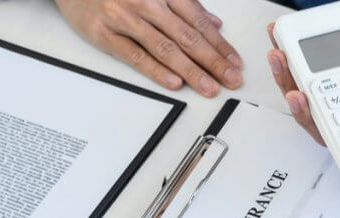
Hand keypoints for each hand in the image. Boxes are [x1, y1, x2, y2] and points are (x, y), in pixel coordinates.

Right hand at [56, 0, 242, 96]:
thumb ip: (184, 5)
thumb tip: (213, 22)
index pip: (199, 22)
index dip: (220, 44)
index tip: (234, 62)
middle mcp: (147, 2)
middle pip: (188, 37)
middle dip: (214, 61)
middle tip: (231, 80)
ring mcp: (125, 19)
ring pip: (166, 48)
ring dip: (192, 71)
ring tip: (209, 87)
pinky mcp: (105, 35)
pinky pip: (135, 55)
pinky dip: (156, 70)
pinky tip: (174, 82)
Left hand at [266, 15, 339, 145]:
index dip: (324, 127)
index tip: (317, 113)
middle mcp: (339, 107)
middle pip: (312, 115)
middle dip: (299, 105)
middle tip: (296, 90)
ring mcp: (322, 89)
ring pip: (298, 92)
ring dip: (284, 76)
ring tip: (279, 56)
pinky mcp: (310, 68)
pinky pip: (293, 67)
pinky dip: (284, 53)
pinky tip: (276, 37)